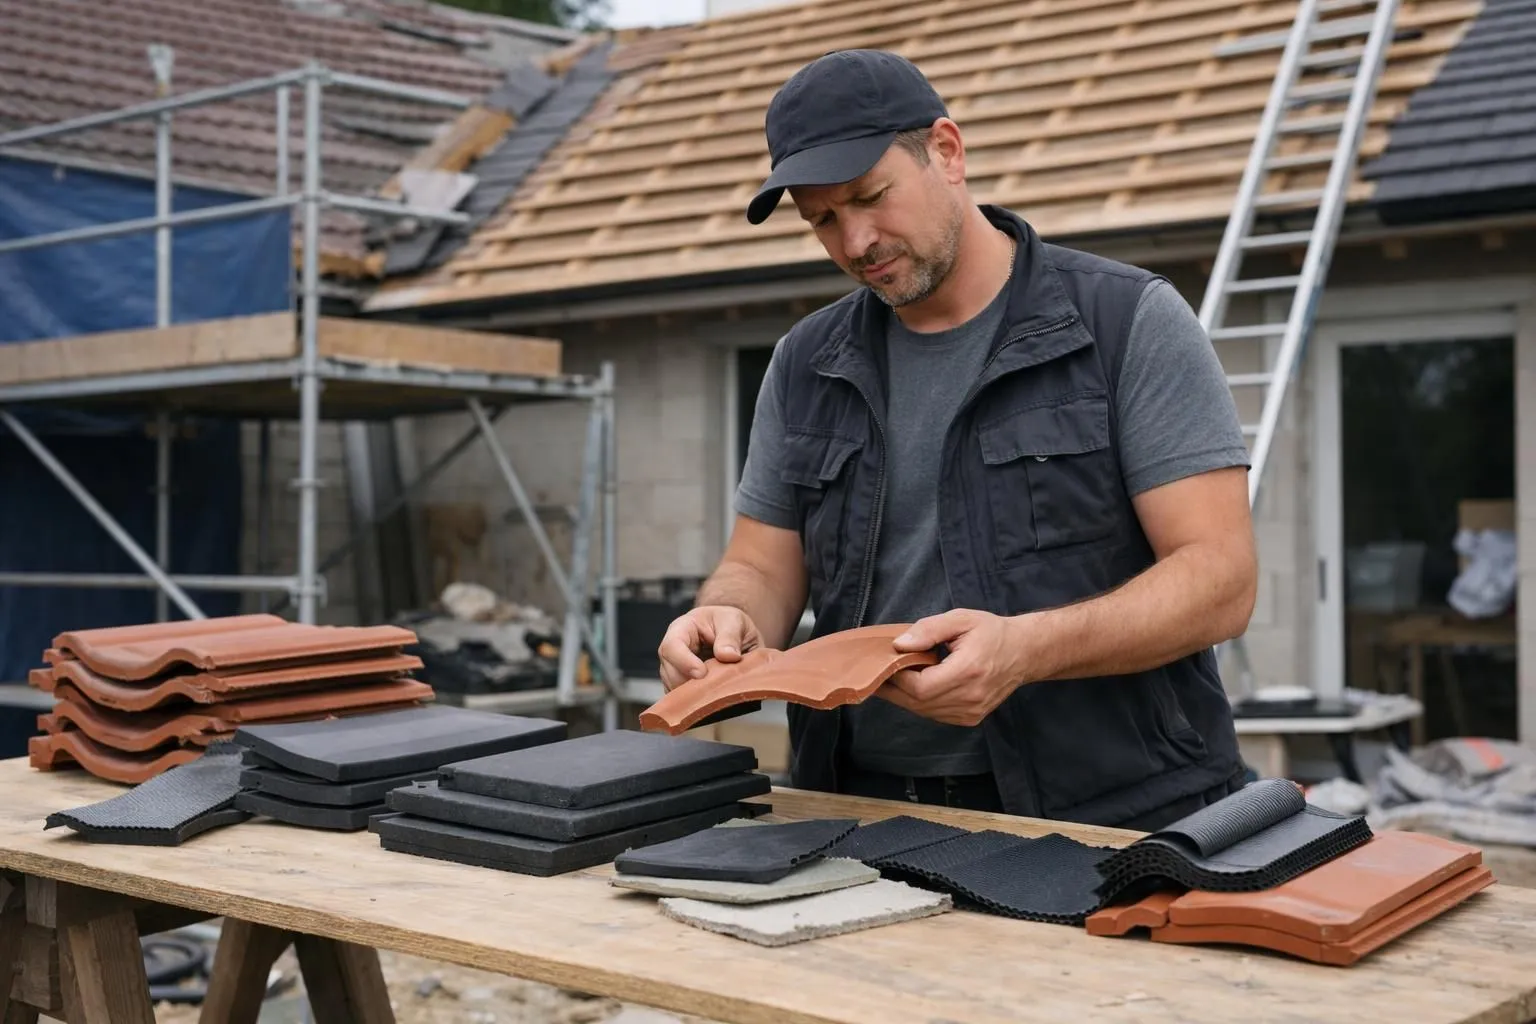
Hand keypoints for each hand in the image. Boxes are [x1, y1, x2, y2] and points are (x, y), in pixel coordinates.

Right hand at [656, 605, 763, 691]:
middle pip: (668, 671)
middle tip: (713, 688)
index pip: (672, 646)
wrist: (735, 635)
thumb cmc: (730, 623)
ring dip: (693, 694)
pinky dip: (695, 703)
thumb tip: (727, 655)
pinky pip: (681, 699)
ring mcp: (675, 670)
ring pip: (673, 687)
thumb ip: (731, 636)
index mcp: (682, 628)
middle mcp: (673, 650)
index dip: (684, 662)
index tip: (702, 674)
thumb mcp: (735, 621)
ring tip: (715, 692)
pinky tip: (711, 700)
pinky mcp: (681, 686)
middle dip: (689, 682)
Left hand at [881, 609, 1031, 725]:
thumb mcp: (961, 619)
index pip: (920, 686)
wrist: (1024, 652)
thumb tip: (900, 644)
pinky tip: (915, 687)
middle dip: (894, 689)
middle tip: (877, 674)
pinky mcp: (971, 718)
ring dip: (905, 697)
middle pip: (918, 703)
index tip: (885, 662)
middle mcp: (971, 697)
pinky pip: (935, 715)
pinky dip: (920, 703)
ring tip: (893, 678)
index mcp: (968, 671)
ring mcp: (972, 712)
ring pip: (924, 712)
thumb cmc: (991, 632)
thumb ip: (929, 629)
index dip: (897, 677)